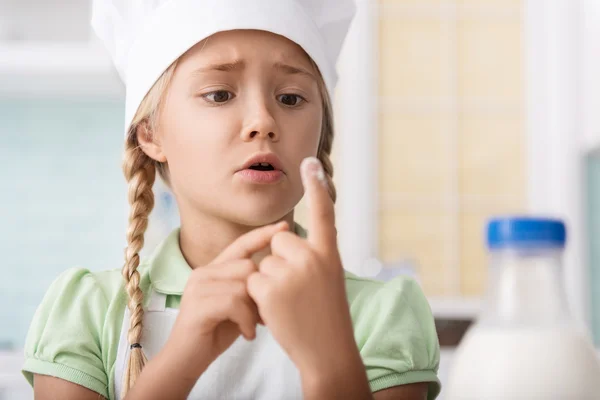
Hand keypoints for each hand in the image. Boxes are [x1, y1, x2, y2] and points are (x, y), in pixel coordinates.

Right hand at [161, 221, 288, 379]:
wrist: (185, 361)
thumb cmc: (215, 333)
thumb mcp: (238, 306)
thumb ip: (250, 288)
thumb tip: (279, 276)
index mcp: (214, 270)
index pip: (241, 244)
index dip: (262, 235)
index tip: (285, 227)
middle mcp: (203, 273)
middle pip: (247, 266)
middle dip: (261, 292)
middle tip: (262, 317)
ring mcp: (198, 287)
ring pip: (243, 284)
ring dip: (254, 310)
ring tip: (252, 327)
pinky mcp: (198, 304)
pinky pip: (234, 302)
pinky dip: (246, 320)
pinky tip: (247, 335)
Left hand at [247, 157, 360, 376]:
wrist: (327, 351)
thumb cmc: (327, 316)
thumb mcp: (328, 279)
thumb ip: (311, 256)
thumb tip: (282, 238)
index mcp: (329, 254)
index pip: (323, 214)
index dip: (317, 187)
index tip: (310, 161)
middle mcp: (312, 257)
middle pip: (280, 241)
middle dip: (280, 261)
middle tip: (297, 290)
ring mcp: (291, 272)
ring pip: (264, 261)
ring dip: (269, 281)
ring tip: (290, 304)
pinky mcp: (270, 288)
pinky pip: (253, 279)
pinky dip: (258, 296)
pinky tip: (277, 311)